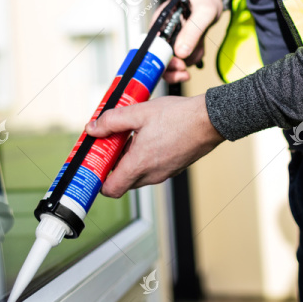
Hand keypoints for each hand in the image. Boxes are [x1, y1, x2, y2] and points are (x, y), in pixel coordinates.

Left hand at [84, 93, 223, 196]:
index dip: (98, 180)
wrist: (210, 119)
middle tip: (109, 145)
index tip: (94, 165)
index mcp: (140, 164)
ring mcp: (165, 173)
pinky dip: (144, 159)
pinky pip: (152, 169)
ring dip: (129, 161)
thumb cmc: (179, 116)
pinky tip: (146, 137)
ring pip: (138, 175)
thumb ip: (112, 121)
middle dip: (113, 166)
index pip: (111, 189)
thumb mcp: (139, 112)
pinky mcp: (174, 167)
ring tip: (129, 137)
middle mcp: (152, 174)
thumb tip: (92, 128)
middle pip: (123, 182)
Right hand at [157, 0, 225, 83]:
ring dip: (188, 60)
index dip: (160, 60)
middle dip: (173, 67)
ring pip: (173, 61)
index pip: (152, 46)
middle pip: (158, 58)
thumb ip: (192, 32)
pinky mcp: (179, 44)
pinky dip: (193, 57)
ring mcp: (170, 38)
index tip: (177, 65)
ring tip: (199, 48)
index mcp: (161, 21)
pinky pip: (184, 58)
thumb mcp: (203, 13)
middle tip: (185, 71)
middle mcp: (162, 31)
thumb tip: (180, 53)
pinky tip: (200, 47)